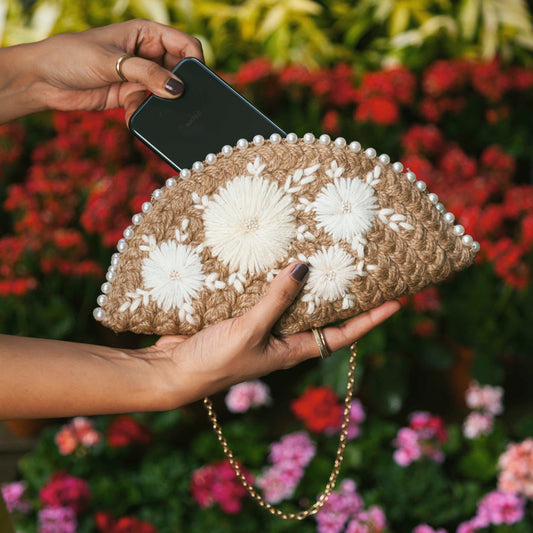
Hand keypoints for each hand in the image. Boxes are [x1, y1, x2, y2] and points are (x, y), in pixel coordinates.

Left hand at [3, 19, 202, 123]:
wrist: (44, 80)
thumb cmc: (72, 56)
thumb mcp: (112, 62)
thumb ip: (147, 75)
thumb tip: (178, 89)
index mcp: (145, 33)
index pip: (183, 43)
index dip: (195, 60)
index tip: (197, 79)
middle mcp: (146, 53)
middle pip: (179, 69)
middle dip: (180, 85)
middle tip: (179, 99)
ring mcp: (140, 76)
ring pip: (165, 91)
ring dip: (161, 103)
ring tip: (154, 108)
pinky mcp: (131, 95)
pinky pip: (148, 107)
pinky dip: (142, 113)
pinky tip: (129, 115)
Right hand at [147, 263, 400, 407]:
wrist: (173, 370)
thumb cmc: (215, 362)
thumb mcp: (250, 332)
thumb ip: (277, 301)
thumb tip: (306, 268)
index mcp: (293, 349)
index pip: (343, 334)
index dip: (371, 319)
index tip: (397, 301)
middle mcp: (283, 336)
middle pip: (322, 312)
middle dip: (342, 292)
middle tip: (361, 263)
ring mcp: (262, 323)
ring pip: (293, 298)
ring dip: (306, 278)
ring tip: (323, 249)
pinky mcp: (241, 312)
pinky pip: (264, 290)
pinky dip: (272, 275)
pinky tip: (275, 254)